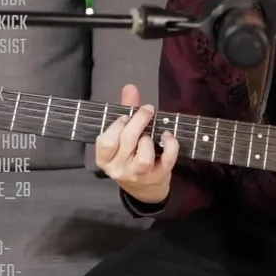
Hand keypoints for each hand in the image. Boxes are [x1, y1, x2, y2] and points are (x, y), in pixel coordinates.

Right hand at [95, 84, 179, 204]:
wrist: (145, 188)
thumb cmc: (131, 156)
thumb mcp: (123, 136)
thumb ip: (126, 110)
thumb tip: (130, 87)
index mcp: (105, 158)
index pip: (105, 141)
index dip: (117, 125)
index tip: (127, 115)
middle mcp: (118, 169)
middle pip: (127, 141)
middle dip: (139, 121)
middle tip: (147, 110)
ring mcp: (138, 175)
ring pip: (144, 156)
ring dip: (149, 139)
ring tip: (151, 135)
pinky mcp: (158, 177)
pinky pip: (166, 160)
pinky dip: (171, 145)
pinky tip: (169, 136)